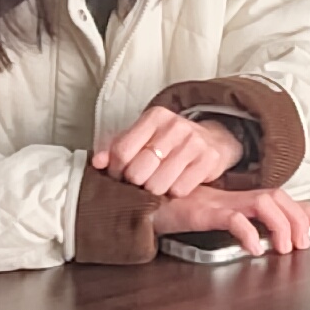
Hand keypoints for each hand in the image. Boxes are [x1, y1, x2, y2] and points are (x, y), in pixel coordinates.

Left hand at [93, 106, 245, 197]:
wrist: (212, 140)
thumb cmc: (168, 142)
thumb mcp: (141, 138)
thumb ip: (116, 149)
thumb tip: (97, 162)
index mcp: (154, 117)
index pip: (122, 150)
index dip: (116, 170)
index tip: (120, 175)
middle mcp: (175, 126)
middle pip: (138, 171)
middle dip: (135, 183)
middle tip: (141, 182)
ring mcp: (194, 142)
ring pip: (158, 184)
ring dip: (155, 191)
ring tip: (157, 184)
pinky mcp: (209, 159)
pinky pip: (180, 190)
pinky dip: (174, 193)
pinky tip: (175, 184)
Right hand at [153, 185, 309, 254]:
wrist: (134, 203)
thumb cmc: (166, 212)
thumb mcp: (204, 219)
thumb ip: (229, 223)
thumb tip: (253, 240)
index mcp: (233, 199)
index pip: (276, 196)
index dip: (301, 207)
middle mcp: (230, 197)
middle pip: (276, 196)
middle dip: (298, 217)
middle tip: (306, 241)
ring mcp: (217, 202)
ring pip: (263, 202)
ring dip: (281, 224)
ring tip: (285, 248)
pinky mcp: (202, 212)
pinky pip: (232, 218)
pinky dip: (248, 232)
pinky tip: (255, 248)